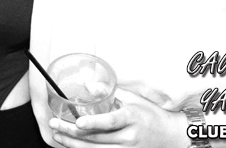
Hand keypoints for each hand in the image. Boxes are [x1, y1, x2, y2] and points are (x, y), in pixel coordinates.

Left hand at [49, 88, 187, 147]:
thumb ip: (110, 93)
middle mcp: (129, 137)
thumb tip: (88, 85)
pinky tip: (73, 146)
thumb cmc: (150, 114)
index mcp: (131, 118)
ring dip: (74, 145)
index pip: (110, 122)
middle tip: (55, 124)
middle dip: (72, 132)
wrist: (171, 136)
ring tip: (58, 135)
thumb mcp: (133, 99)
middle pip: (97, 138)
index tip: (78, 123)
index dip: (94, 123)